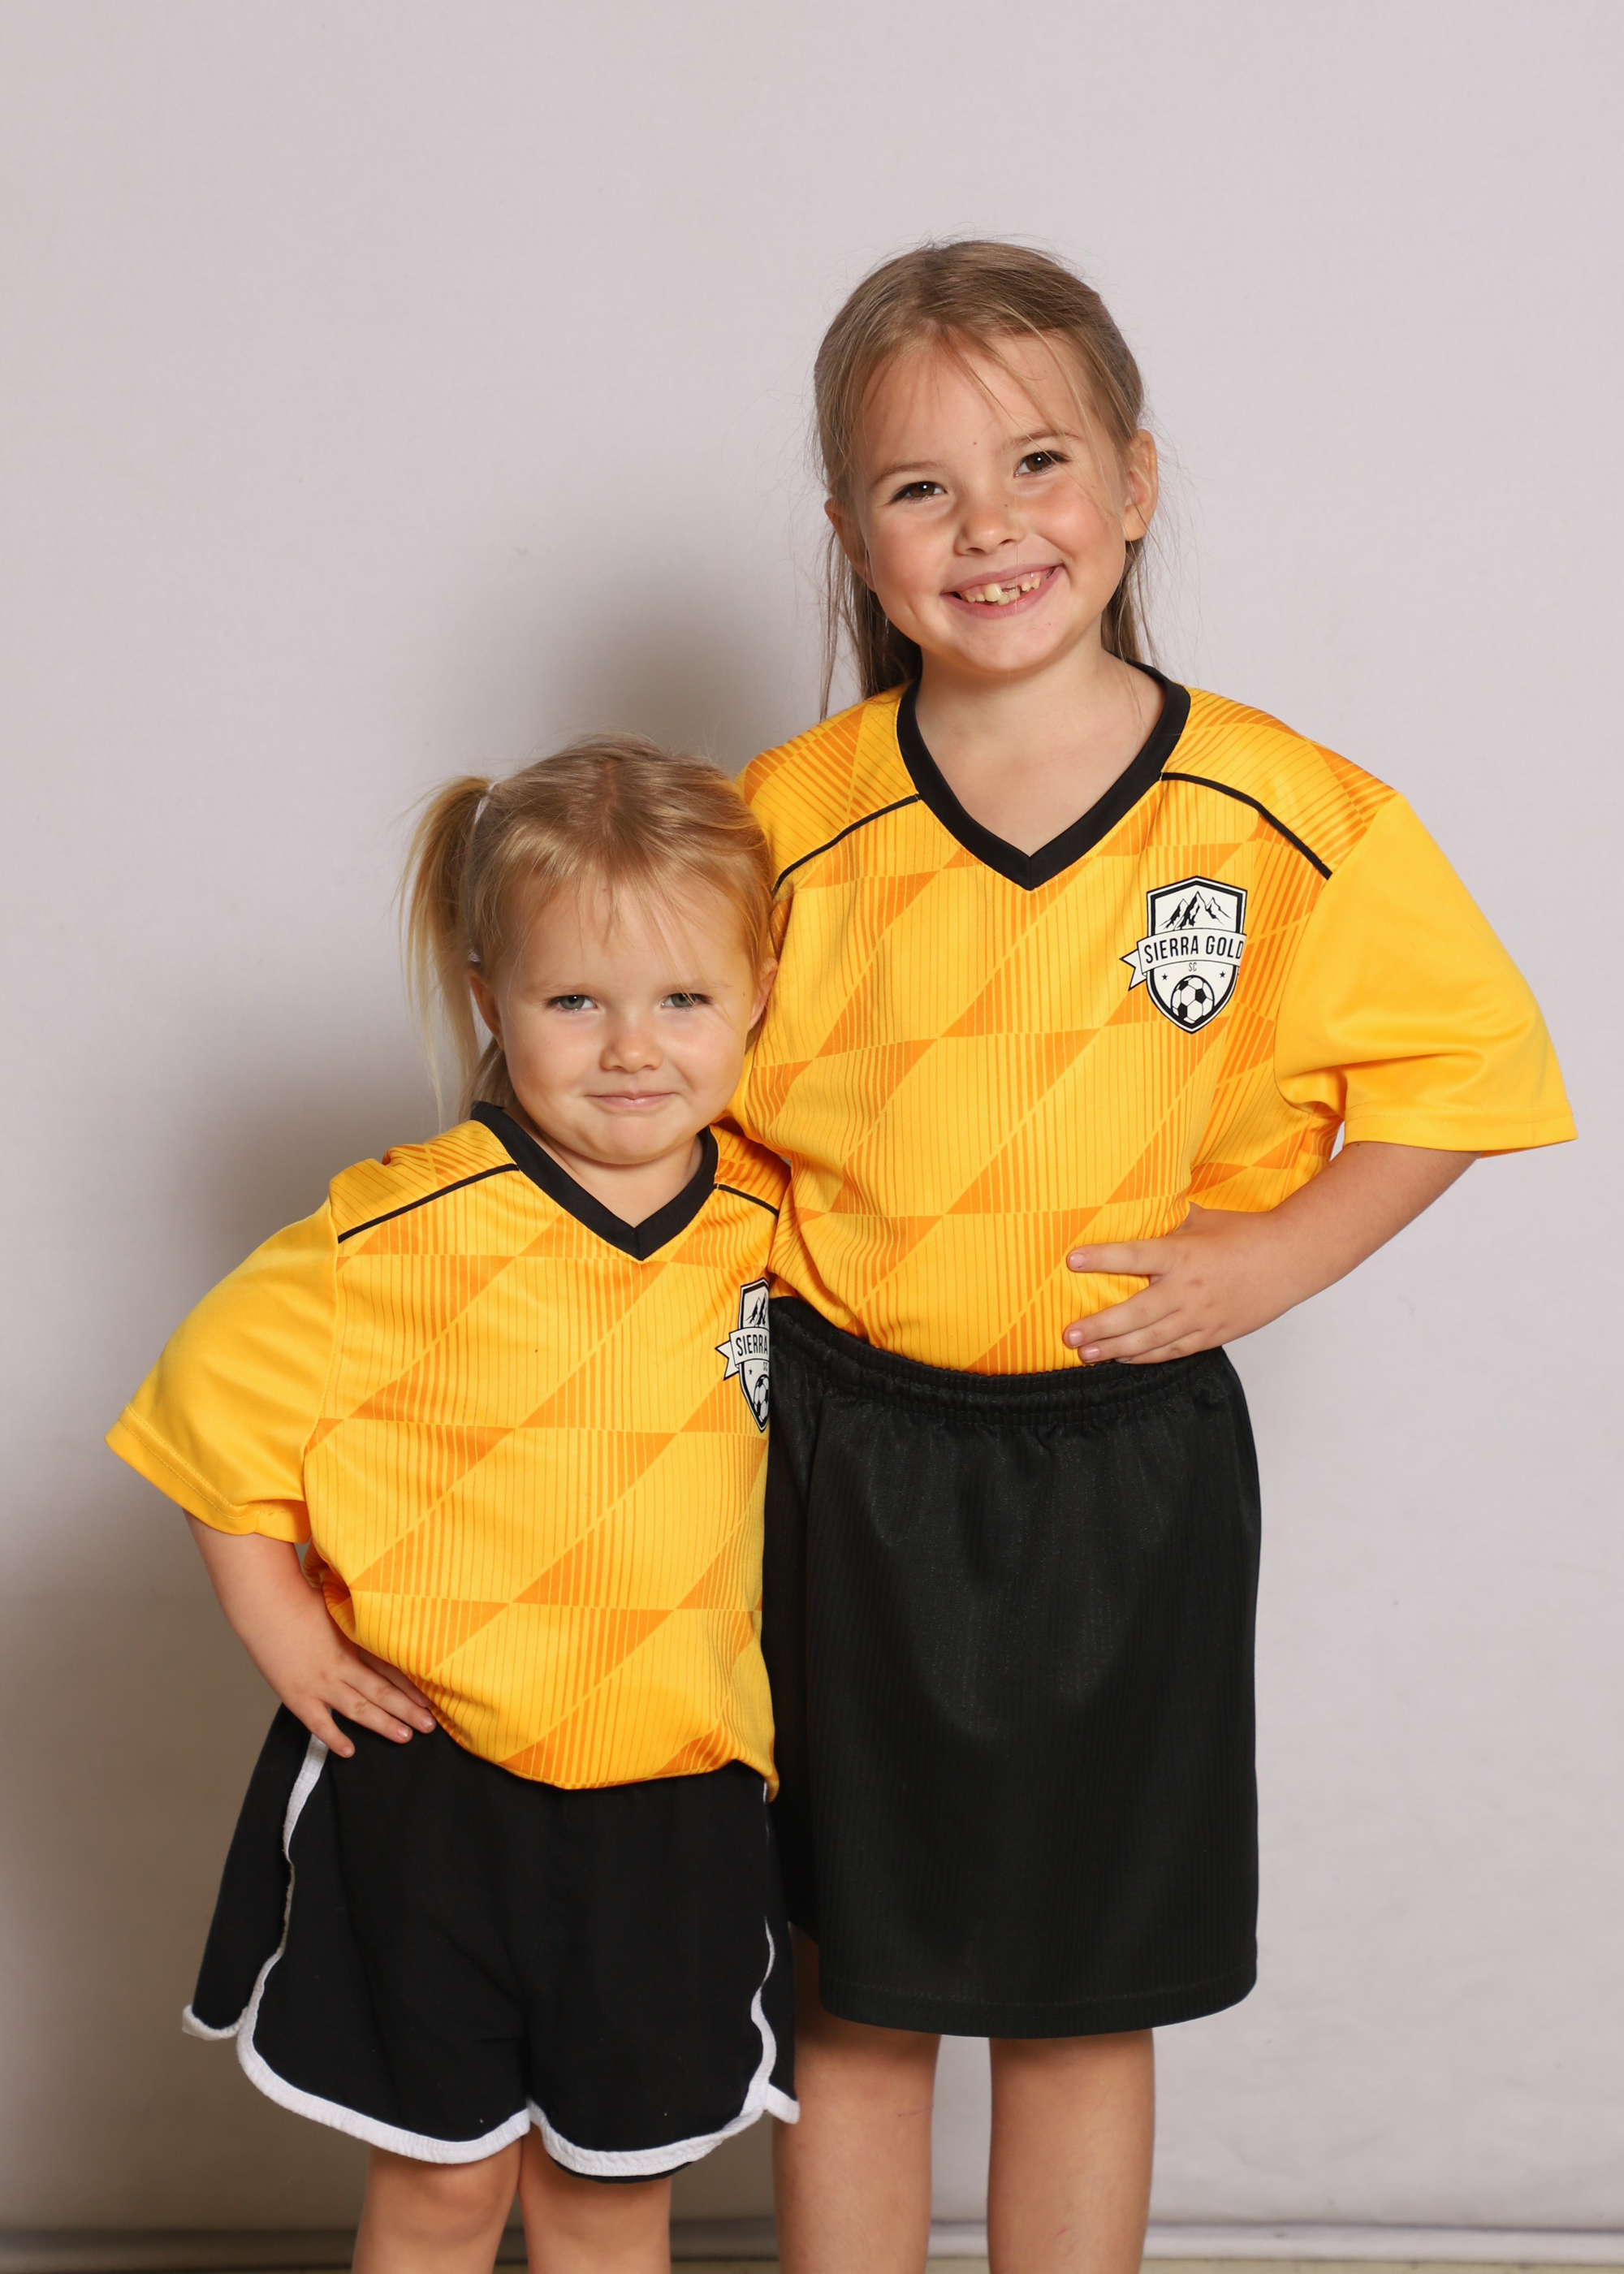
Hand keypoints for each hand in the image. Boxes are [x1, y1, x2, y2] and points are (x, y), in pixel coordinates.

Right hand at [188, 1519, 437, 1756]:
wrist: (265, 1607)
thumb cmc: (303, 1600)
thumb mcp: (342, 1605)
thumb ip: (363, 1620)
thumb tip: (390, 1618)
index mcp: (356, 1642)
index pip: (392, 1669)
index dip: (413, 1686)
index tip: (432, 1699)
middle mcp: (342, 1665)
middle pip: (382, 1692)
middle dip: (408, 1710)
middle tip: (430, 1726)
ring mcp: (320, 1683)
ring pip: (358, 1710)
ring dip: (383, 1724)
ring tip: (405, 1737)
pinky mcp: (297, 1696)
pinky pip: (319, 1724)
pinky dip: (334, 1738)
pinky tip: (349, 1751)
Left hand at [1064, 1141, 1477, 1363]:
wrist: (1290, 1262)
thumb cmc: (1244, 1234)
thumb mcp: (1202, 1218)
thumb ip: (1167, 1218)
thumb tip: (1134, 1201)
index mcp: (1183, 1255)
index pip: (1134, 1255)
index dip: (1102, 1258)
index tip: (1071, 1260)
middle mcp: (1188, 1290)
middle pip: (1136, 1314)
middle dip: (1099, 1327)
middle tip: (1069, 1334)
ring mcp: (1199, 1318)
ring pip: (1150, 1340)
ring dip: (1115, 1349)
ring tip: (1085, 1353)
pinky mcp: (1210, 1336)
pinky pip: (1171, 1351)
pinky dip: (1144, 1357)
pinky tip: (1121, 1359)